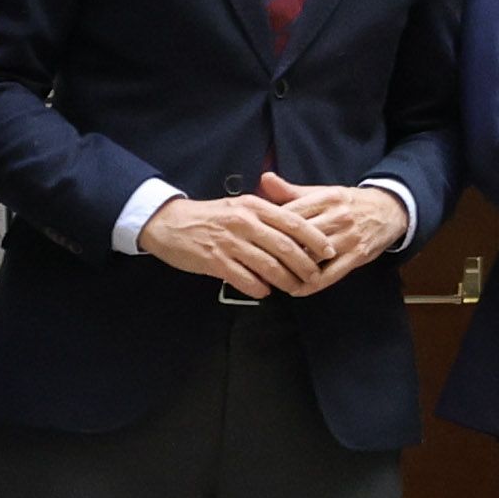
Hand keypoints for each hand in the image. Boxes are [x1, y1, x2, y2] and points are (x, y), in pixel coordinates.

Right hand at [145, 192, 331, 295]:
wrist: (168, 222)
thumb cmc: (210, 216)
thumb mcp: (240, 206)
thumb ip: (268, 215)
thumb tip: (299, 232)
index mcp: (254, 206)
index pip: (294, 222)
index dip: (316, 239)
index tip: (330, 252)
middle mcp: (244, 222)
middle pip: (285, 246)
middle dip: (306, 265)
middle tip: (315, 277)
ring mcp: (228, 242)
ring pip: (267, 265)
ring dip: (285, 280)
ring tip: (295, 288)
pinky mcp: (213, 260)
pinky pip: (243, 278)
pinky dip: (258, 287)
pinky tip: (265, 292)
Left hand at [253, 171, 411, 290]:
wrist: (390, 210)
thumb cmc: (349, 203)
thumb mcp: (323, 192)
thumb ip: (292, 191)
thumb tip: (264, 178)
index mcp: (326, 198)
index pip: (291, 214)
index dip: (269, 228)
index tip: (252, 240)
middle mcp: (338, 216)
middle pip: (300, 237)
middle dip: (276, 251)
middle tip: (255, 263)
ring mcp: (349, 237)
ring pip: (313, 256)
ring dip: (291, 271)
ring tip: (271, 280)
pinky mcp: (358, 254)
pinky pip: (332, 274)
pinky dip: (313, 284)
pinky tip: (297, 290)